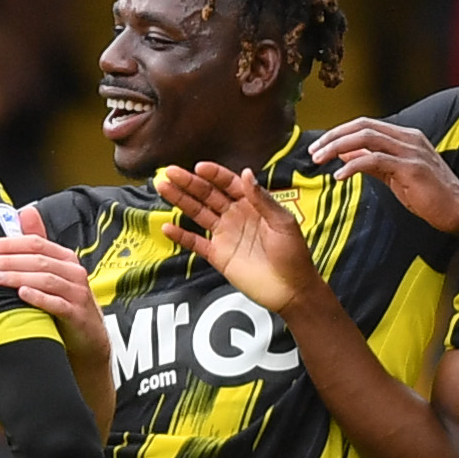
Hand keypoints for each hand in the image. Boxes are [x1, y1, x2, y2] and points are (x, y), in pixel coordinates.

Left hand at [0, 208, 103, 351]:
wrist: (88, 337)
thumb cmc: (65, 301)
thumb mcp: (53, 271)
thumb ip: (38, 243)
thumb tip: (25, 212)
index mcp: (65, 258)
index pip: (35, 243)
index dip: (9, 243)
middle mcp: (73, 272)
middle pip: (38, 259)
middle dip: (9, 260)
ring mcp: (76, 293)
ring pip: (45, 279)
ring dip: (18, 277)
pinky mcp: (77, 314)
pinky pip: (57, 303)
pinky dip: (39, 297)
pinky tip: (22, 294)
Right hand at [152, 162, 320, 313]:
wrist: (292, 290)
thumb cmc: (294, 255)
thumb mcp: (282, 222)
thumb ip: (262, 199)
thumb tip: (246, 174)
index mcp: (253, 205)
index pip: (228, 184)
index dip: (213, 175)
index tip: (199, 167)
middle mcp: (236, 216)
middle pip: (208, 195)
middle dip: (189, 183)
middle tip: (170, 172)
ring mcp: (225, 235)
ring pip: (198, 213)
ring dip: (180, 201)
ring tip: (163, 188)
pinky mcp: (218, 256)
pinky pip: (196, 242)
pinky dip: (181, 235)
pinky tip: (167, 227)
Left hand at [308, 117, 458, 234]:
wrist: (458, 211)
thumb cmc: (429, 196)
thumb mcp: (395, 175)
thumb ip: (372, 162)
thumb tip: (346, 154)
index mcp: (405, 137)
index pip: (366, 125)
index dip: (340, 132)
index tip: (320, 146)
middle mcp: (408, 138)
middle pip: (362, 126)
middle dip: (334, 137)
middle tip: (313, 152)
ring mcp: (411, 151)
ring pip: (366, 138)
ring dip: (338, 147)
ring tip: (319, 160)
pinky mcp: (411, 168)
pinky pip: (375, 160)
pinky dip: (353, 165)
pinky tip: (339, 177)